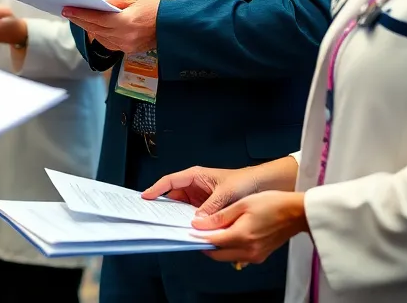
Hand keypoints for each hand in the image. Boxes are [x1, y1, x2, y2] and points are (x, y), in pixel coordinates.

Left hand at [63, 0, 158, 53]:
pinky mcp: (128, 50)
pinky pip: (108, 44)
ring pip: (100, 37)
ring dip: (89, 28)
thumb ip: (114, 1)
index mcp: (126, 22)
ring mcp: (126, 46)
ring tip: (79, 19)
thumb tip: (98, 5)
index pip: (96, 19)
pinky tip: (95, 29)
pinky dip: (100, 36)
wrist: (170, 26)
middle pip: (95, 29)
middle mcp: (124, 36)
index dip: (80, 14)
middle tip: (68, 13)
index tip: (67, 10)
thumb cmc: (153, 8)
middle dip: (80, 20)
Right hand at [142, 165, 264, 215]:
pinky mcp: (205, 209)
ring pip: (181, 209)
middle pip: (172, 197)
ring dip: (177, 217)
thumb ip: (211, 207)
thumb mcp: (226, 193)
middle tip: (154, 217)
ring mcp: (199, 198)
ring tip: (168, 226)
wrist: (260, 186)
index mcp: (195, 176)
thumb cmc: (243, 181)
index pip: (170, 181)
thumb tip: (198, 220)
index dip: (156, 189)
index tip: (146, 198)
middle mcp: (194, 186)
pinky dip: (189, 223)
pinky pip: (193, 216)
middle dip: (163, 207)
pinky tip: (187, 230)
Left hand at [191, 190, 308, 264]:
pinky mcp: (260, 256)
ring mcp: (255, 256)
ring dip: (217, 247)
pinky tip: (230, 234)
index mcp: (242, 236)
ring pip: (227, 257)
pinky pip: (238, 256)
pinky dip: (230, 248)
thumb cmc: (273, 204)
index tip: (190, 230)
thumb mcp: (242, 204)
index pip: (212, 242)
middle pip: (217, 254)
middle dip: (205, 245)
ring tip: (214, 230)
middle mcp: (248, 251)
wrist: (296, 212)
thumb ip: (219, 216)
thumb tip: (199, 224)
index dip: (198, 236)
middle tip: (199, 231)